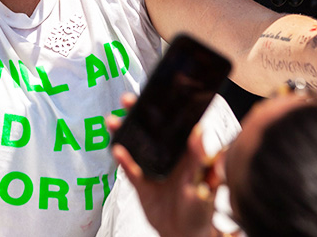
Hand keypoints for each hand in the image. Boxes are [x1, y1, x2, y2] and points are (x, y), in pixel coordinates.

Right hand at [110, 95, 217, 236]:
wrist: (185, 235)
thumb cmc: (201, 209)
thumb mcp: (203, 182)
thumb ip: (198, 158)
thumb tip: (199, 131)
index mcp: (184, 153)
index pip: (172, 125)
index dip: (162, 109)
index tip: (153, 94)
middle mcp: (167, 157)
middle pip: (150, 131)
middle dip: (138, 114)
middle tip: (127, 100)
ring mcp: (153, 170)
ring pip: (136, 147)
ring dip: (125, 134)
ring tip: (113, 121)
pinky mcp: (142, 186)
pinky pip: (131, 171)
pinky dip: (124, 162)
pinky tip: (116, 150)